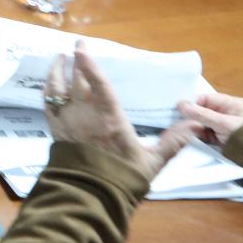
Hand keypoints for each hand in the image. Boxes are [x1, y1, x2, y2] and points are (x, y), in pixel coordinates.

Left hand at [43, 47, 198, 182]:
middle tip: (77, 46)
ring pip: (56, 90)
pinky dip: (48, 91)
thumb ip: (173, 142)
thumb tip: (195, 125)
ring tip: (59, 59)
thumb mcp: (153, 162)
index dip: (90, 66)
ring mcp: (67, 122)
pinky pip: (48, 105)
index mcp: (109, 120)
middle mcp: (84, 116)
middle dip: (75, 62)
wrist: (91, 195)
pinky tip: (50, 85)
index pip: (99, 86)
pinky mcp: (55, 131)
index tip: (82, 48)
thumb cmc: (123, 178)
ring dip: (57, 72)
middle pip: (77, 83)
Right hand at [175, 91, 242, 148]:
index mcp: (235, 105)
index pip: (208, 99)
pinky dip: (201, 137)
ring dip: (196, 128)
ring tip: (183, 132)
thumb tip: (180, 104)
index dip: (193, 103)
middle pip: (206, 112)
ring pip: (206, 125)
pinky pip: (209, 136)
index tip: (177, 109)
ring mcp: (229, 128)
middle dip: (193, 117)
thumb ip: (201, 114)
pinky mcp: (226, 141)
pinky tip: (191, 139)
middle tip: (177, 122)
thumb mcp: (223, 123)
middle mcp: (232, 114)